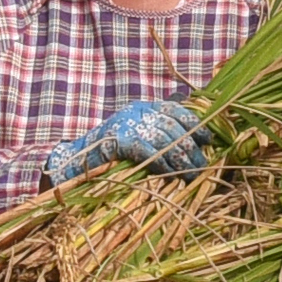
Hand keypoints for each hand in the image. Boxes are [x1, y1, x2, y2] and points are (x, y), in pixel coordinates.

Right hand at [52, 98, 210, 185]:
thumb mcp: (137, 139)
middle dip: (190, 147)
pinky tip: (171, 173)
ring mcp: (125, 123)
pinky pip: (146, 149)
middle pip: (172, 125)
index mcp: (142, 108)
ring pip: (162, 138)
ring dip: (180, 158)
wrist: (74, 162)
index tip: (207, 139)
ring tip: (192, 173)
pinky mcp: (117, 139)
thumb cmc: (110, 156)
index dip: (193, 123)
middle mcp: (135, 111)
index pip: (174, 109)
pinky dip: (161, 161)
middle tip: (202, 165)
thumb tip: (190, 145)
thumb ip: (158, 136)